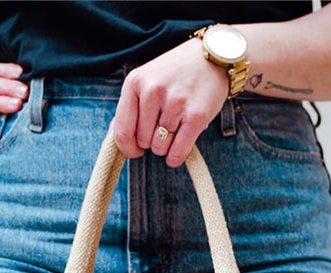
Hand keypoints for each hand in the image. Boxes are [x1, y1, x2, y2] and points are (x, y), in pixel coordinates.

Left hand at [111, 37, 228, 167]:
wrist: (213, 56)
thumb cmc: (175, 74)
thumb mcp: (147, 81)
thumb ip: (130, 109)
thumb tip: (117, 141)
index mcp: (135, 83)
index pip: (122, 131)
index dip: (128, 148)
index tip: (135, 150)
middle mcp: (153, 91)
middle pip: (143, 141)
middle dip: (152, 141)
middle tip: (164, 126)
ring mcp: (175, 103)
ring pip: (160, 147)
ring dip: (167, 146)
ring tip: (176, 128)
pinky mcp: (196, 115)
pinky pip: (178, 152)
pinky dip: (176, 157)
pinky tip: (178, 150)